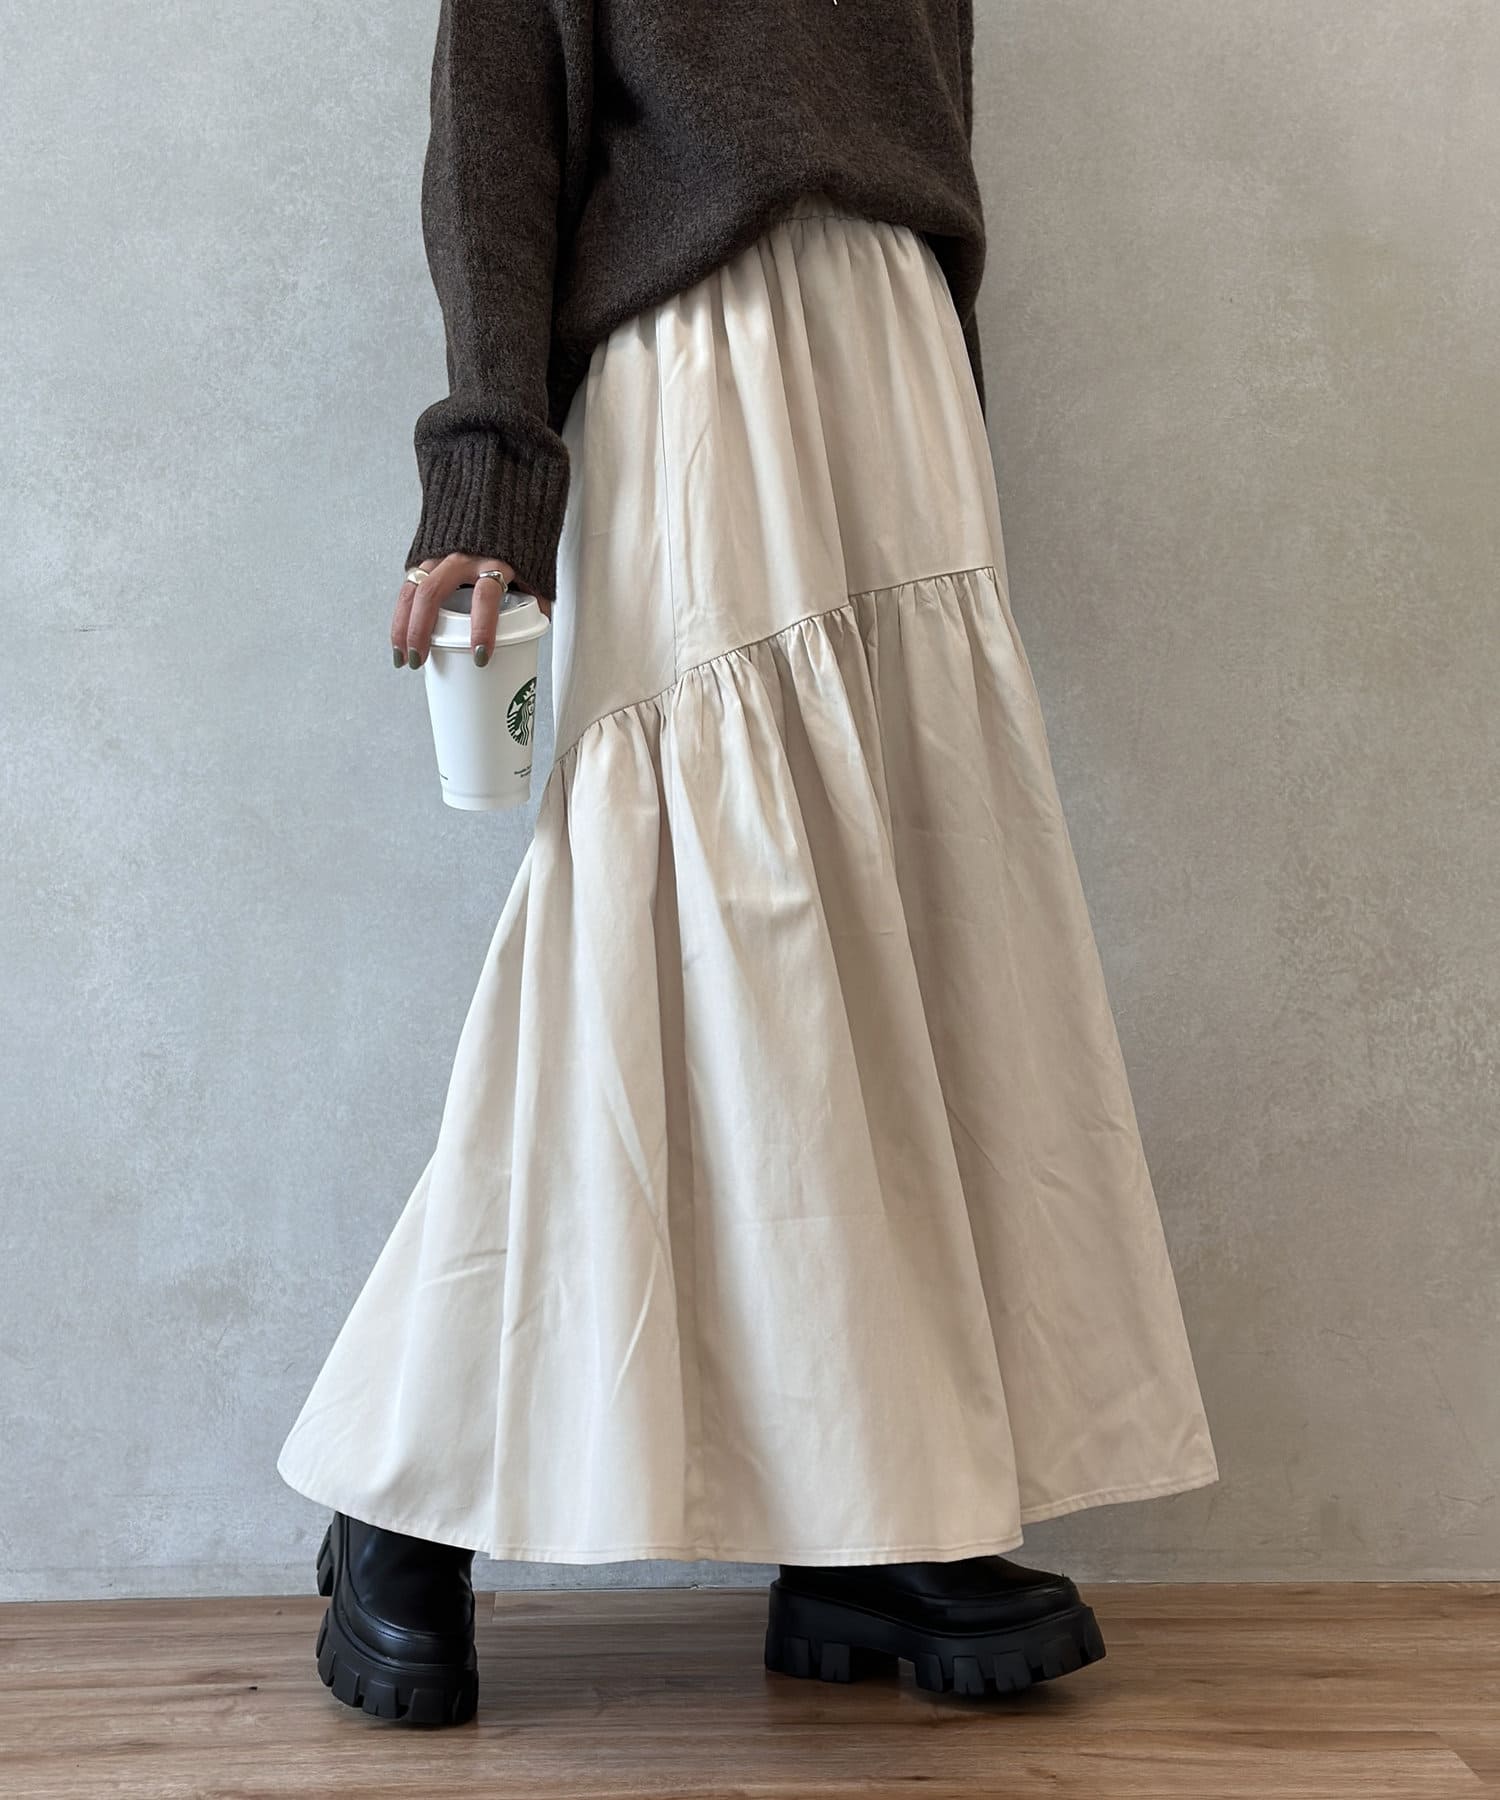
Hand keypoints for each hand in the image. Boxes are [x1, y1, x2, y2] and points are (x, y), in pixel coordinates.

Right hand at [391, 553, 553, 668]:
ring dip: (402, 626)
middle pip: (434, 593)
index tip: (481, 656)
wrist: (502, 497)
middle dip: (422, 631)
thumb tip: (533, 633)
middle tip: (421, 661)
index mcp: (496, 559)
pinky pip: (409, 584)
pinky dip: (401, 613)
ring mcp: (441, 553)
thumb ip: (536, 599)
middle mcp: (464, 555)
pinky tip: (399, 638)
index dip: (483, 627)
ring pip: (413, 589)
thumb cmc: (519, 539)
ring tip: (402, 658)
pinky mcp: (428, 555)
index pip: (487, 595)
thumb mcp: (536, 569)